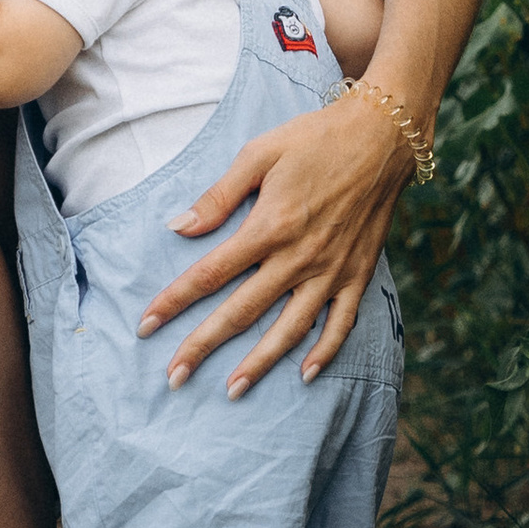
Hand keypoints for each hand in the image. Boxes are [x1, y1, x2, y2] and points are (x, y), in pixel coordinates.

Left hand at [139, 91, 411, 396]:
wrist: (383, 136)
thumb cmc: (313, 139)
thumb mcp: (258, 154)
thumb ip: (219, 196)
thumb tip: (178, 226)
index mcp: (269, 226)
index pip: (209, 274)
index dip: (174, 301)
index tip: (145, 325)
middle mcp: (299, 257)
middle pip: (241, 311)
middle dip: (203, 346)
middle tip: (174, 377)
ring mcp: (331, 270)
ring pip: (289, 328)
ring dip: (259, 362)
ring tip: (232, 390)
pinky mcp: (358, 274)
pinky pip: (341, 323)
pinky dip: (324, 351)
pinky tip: (303, 374)